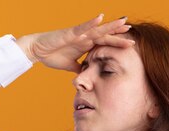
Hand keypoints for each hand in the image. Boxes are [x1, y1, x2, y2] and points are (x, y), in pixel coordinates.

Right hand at [17, 14, 133, 72]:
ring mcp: (78, 34)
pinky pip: (82, 27)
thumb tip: (86, 76)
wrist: (36, 51)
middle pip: (105, 34)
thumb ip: (79, 68)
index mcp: (85, 44)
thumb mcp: (70, 66)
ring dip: (111, 26)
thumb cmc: (51, 55)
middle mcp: (84, 37)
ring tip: (124, 22)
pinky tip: (101, 18)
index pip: (104, 42)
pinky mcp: (69, 33)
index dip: (116, 42)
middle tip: (132, 29)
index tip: (130, 43)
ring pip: (97, 29)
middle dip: (118, 32)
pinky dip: (91, 23)